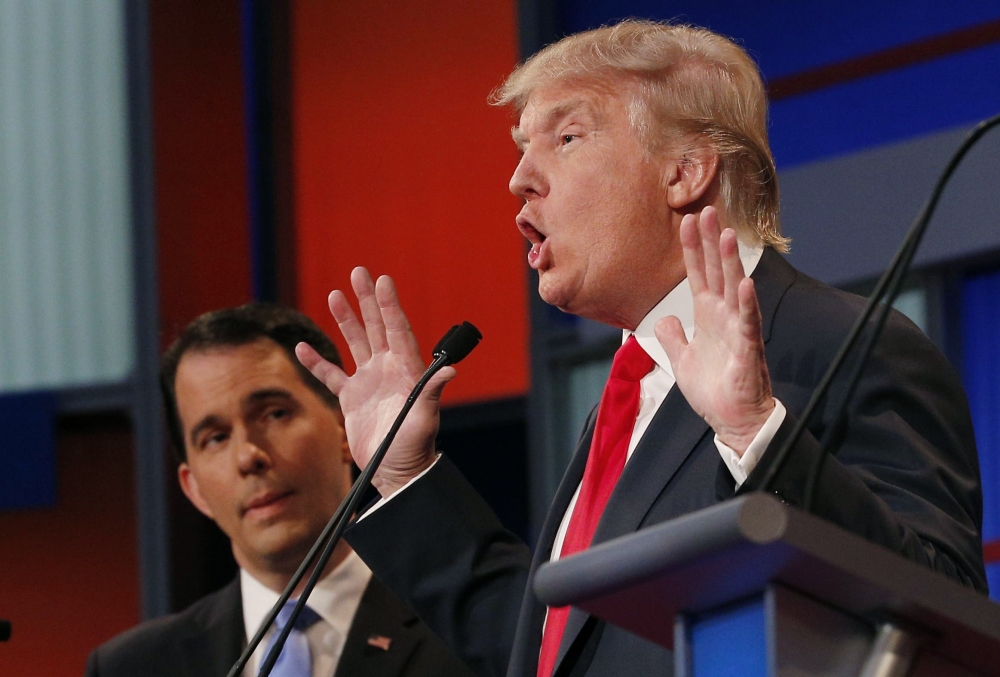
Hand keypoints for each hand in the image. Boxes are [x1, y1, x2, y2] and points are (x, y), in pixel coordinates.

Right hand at [296, 267, 455, 495]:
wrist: (397, 472)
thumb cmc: (415, 447)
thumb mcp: (425, 419)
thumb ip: (432, 392)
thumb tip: (451, 371)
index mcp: (406, 369)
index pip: (397, 329)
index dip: (389, 305)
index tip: (383, 281)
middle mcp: (388, 369)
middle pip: (375, 326)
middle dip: (367, 299)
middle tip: (359, 271)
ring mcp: (369, 382)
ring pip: (354, 342)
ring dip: (346, 319)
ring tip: (335, 294)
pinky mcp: (352, 398)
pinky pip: (331, 375)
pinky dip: (317, 362)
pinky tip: (302, 347)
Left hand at [655, 206, 773, 454]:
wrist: (733, 420)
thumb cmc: (713, 390)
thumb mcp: (682, 360)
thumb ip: (673, 337)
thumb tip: (664, 319)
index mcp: (708, 316)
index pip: (699, 274)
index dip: (693, 248)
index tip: (687, 220)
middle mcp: (724, 316)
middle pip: (717, 271)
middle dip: (711, 242)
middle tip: (707, 210)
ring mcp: (738, 329)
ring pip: (734, 288)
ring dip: (730, 262)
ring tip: (727, 234)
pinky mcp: (748, 349)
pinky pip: (747, 323)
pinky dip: (746, 304)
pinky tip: (745, 284)